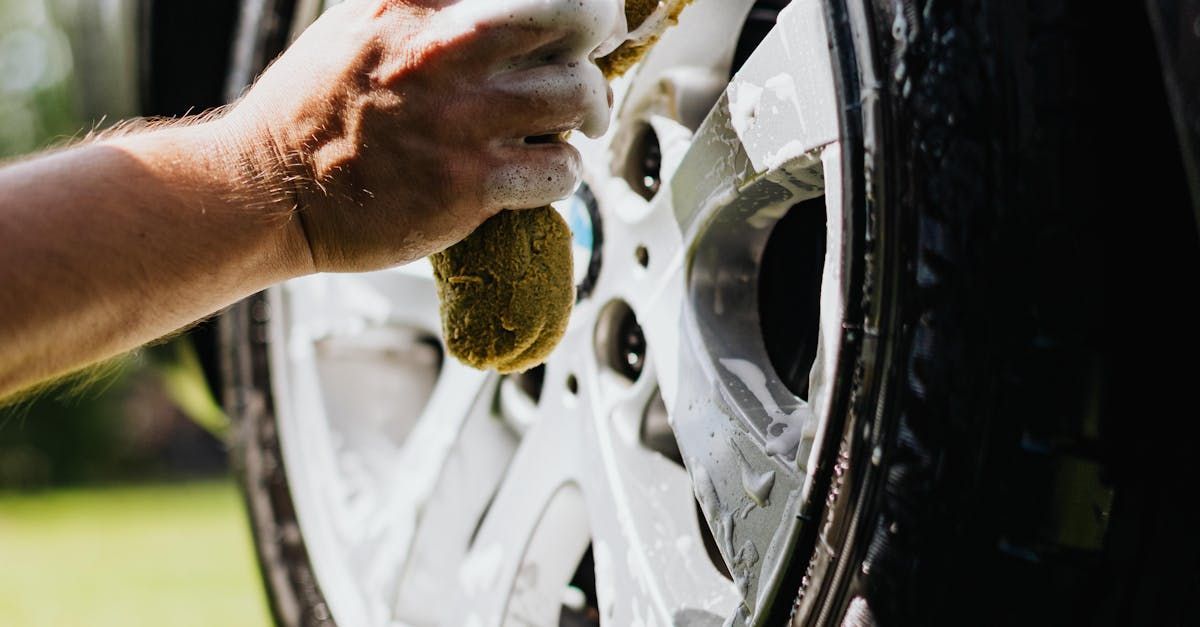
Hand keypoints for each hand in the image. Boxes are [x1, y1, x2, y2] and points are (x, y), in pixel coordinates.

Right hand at [224, 0, 621, 272]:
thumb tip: (484, 4)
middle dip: (599, 34)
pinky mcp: (468, 186)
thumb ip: (426, 2)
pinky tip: (542, 171)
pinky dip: (563, 172)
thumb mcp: (360, 22)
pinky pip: (558, 170)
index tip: (584, 14)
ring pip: (578, 95)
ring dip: (590, 111)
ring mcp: (458, 121)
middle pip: (573, 17)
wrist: (268, 190)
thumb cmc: (312, 110)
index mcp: (416, 6)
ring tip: (578, 125)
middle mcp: (442, 54)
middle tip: (592, 58)